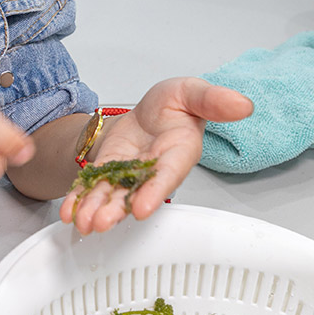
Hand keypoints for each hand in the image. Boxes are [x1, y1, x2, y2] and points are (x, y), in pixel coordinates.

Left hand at [60, 78, 251, 233]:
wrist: (149, 112)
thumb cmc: (173, 106)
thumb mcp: (192, 92)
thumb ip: (213, 100)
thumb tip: (243, 105)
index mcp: (178, 153)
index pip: (168, 174)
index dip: (156, 191)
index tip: (143, 207)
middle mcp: (153, 170)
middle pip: (136, 192)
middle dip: (118, 209)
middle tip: (102, 222)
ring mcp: (129, 175)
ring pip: (112, 195)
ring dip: (96, 209)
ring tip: (82, 222)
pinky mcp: (108, 173)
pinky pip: (93, 188)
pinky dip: (80, 200)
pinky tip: (69, 211)